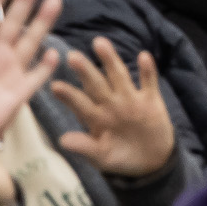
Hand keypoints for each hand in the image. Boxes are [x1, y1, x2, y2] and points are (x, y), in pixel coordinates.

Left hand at [51, 37, 177, 178]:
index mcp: (96, 117)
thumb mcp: (102, 157)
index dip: (69, 96)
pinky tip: (143, 56)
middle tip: (72, 56)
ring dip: (110, 60)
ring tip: (99, 43)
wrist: (151, 162)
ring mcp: (131, 99)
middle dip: (85, 71)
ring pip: (119, 76)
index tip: (55, 86)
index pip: (80, 103)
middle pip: (97, 84)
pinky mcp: (151, 100)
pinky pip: (149, 82)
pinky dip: (147, 71)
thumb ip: (85, 147)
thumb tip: (62, 140)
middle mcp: (111, 104)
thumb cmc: (120, 158)